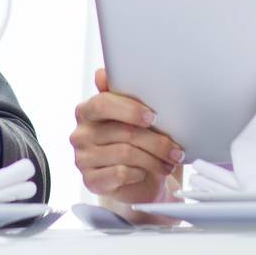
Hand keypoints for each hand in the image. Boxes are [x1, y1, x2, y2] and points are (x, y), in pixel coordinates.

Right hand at [70, 68, 183, 207]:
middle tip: (175, 148)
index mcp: (86, 111)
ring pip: (125, 154)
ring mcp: (82, 159)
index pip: (102, 104)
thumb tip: (102, 74)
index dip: (129, 109)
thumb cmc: (134, 142)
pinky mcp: (90, 181)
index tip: (152, 117)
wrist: (135, 180)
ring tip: (169, 162)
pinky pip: (120, 173)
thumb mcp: (132, 117)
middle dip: (155, 141)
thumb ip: (121, 94)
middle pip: (122, 132)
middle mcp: (80, 134)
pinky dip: (139, 173)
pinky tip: (146, 172)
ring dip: (154, 159)